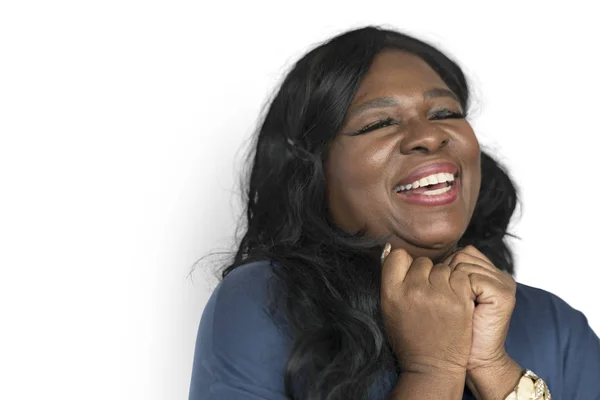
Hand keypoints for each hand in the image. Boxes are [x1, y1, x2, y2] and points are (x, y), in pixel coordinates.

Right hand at [380, 245, 474, 376]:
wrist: (432, 365)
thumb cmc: (409, 337)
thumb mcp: (389, 308)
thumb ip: (391, 280)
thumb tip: (392, 250)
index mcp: (392, 291)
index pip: (397, 255)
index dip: (404, 264)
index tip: (409, 275)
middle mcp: (413, 289)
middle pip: (422, 261)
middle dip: (426, 274)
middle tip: (427, 294)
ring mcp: (438, 294)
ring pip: (442, 268)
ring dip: (443, 279)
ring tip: (441, 299)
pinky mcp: (459, 300)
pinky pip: (460, 276)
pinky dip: (459, 285)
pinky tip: (454, 300)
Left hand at [442, 245, 516, 370]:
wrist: (475, 360)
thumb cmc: (455, 331)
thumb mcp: (450, 297)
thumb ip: (446, 275)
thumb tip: (414, 255)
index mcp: (490, 273)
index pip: (462, 252)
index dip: (445, 270)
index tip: (441, 293)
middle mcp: (500, 275)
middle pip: (461, 255)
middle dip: (446, 276)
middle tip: (448, 302)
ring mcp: (504, 283)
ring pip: (464, 265)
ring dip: (451, 286)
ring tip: (456, 307)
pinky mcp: (503, 293)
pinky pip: (469, 278)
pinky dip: (460, 293)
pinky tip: (463, 309)